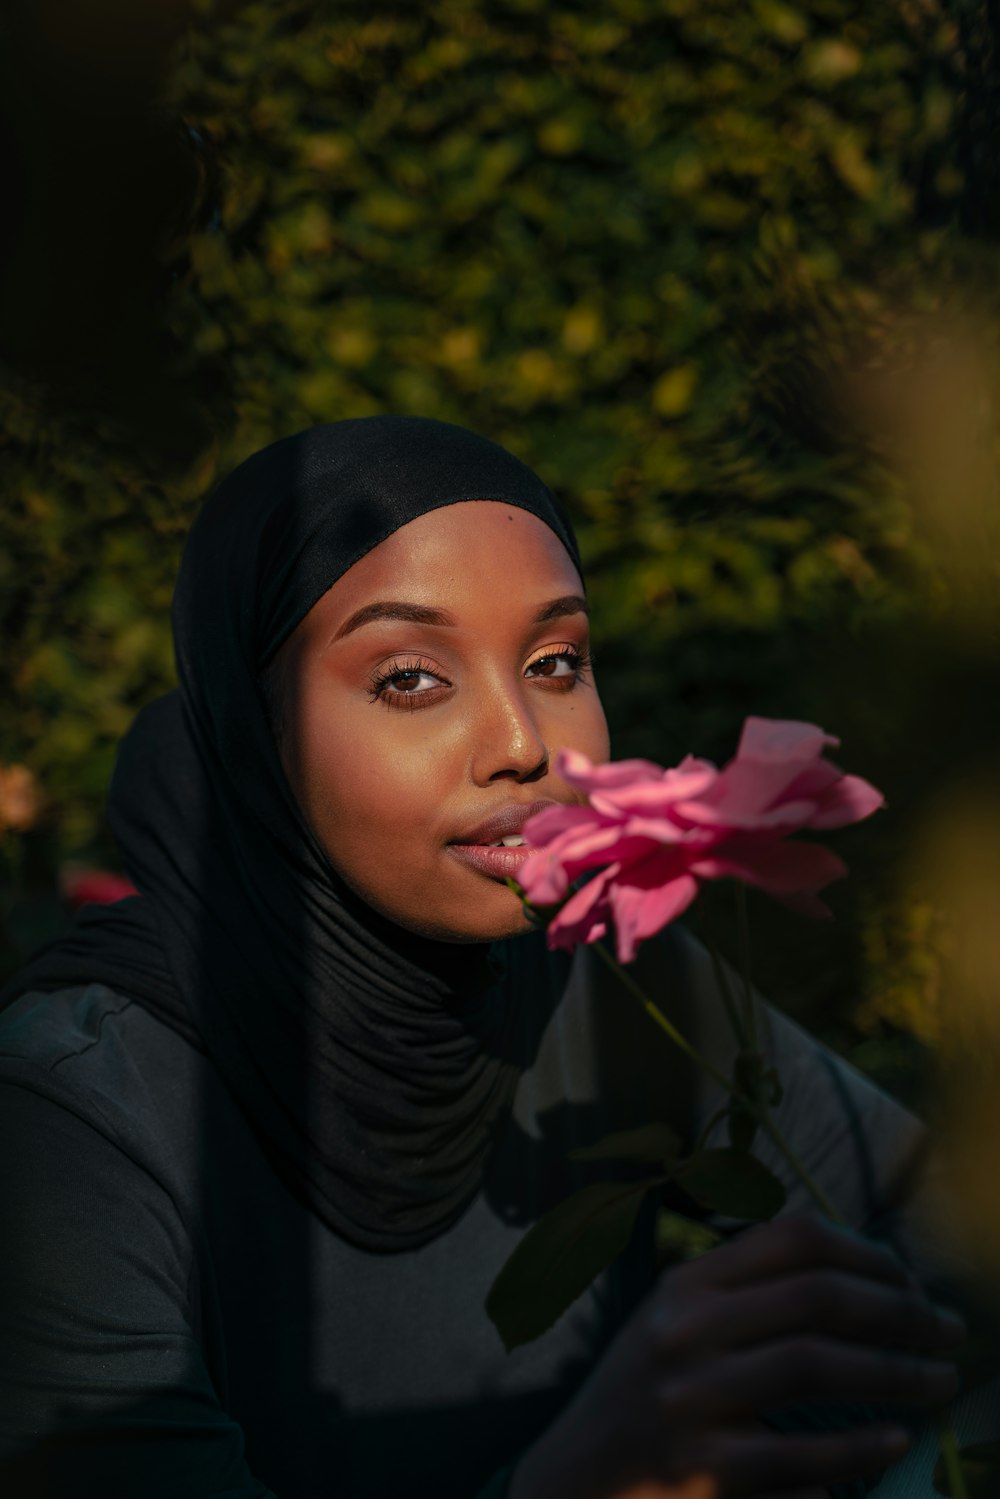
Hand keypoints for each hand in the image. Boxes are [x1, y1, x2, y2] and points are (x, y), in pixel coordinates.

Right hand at [508, 1213, 964, 1498]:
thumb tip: (856, 1271)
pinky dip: (857, 1448)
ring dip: (896, 1374)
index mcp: (686, 1282)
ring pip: (816, 1367)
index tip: (909, 1279)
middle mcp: (686, 1329)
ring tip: (941, 1382)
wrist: (576, 1478)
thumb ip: (743, 1286)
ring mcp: (693, 1398)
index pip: (792, 1239)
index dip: (865, 1252)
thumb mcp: (673, 1317)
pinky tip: (895, 1441)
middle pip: (816, 1297)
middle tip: (949, 1331)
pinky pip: (800, 1455)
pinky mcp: (704, 1471)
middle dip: (901, 1312)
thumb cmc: (643, 1391)